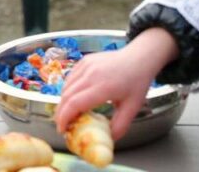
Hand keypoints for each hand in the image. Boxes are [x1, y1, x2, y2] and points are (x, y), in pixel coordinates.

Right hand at [55, 27, 179, 139]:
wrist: (138, 59)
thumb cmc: (137, 83)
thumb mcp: (133, 108)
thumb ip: (120, 126)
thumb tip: (107, 139)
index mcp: (103, 88)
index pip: (75, 103)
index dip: (65, 117)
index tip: (62, 129)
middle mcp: (90, 75)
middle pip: (66, 96)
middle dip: (60, 112)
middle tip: (62, 125)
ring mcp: (85, 66)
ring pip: (66, 87)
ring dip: (63, 102)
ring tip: (67, 113)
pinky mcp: (83, 61)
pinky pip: (70, 78)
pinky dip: (67, 90)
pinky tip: (73, 97)